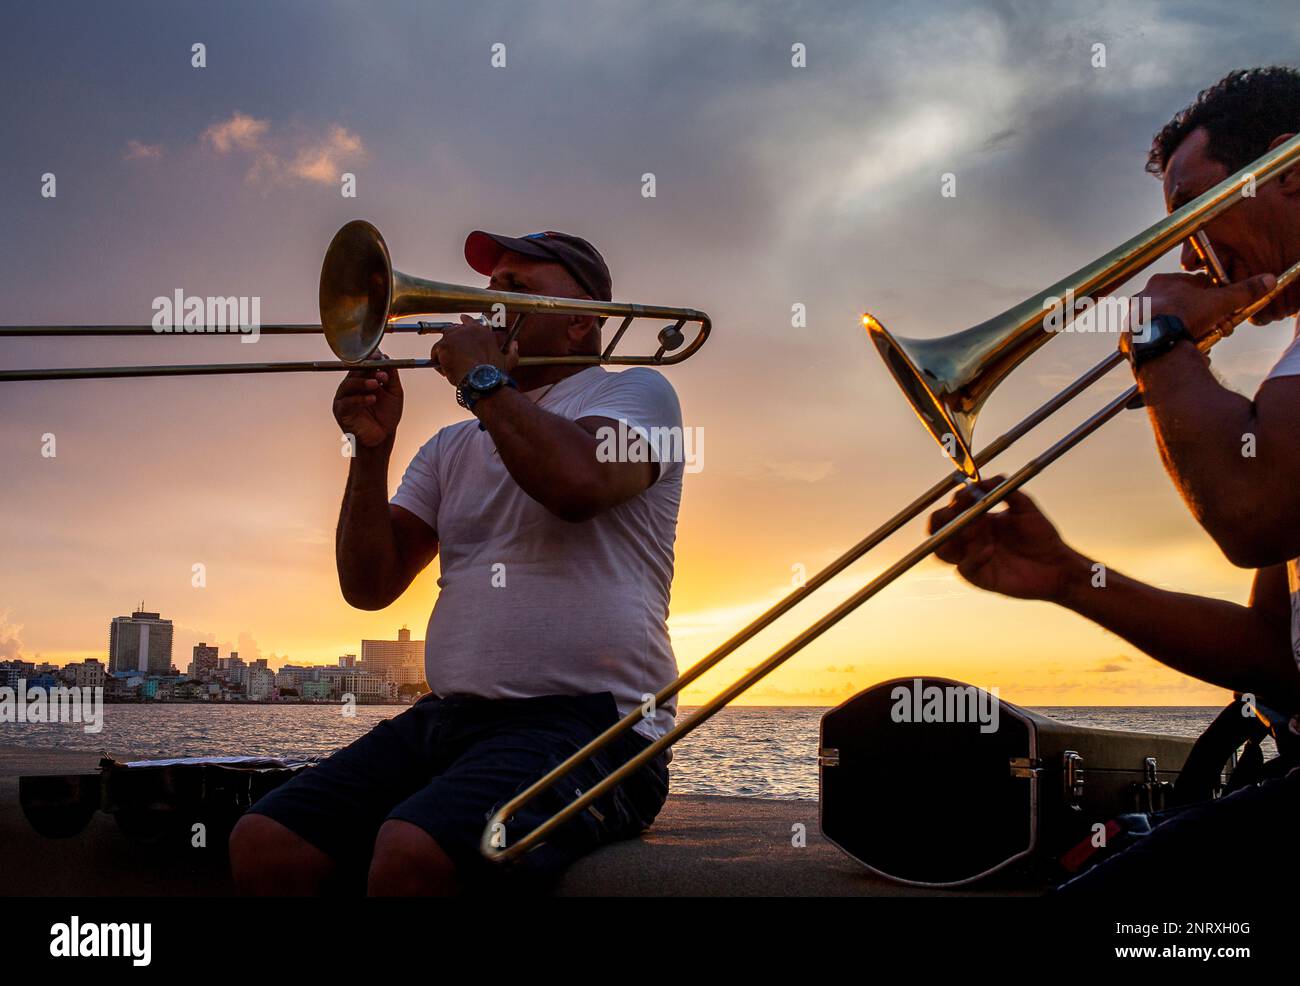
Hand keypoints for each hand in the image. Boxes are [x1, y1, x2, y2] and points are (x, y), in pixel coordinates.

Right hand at [333, 357, 402, 449]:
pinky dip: (360, 399)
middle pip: (354, 372)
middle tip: (381, 372)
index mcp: (362, 380)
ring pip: (349, 385)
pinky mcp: (341, 411)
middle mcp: (351, 386)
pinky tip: (372, 399)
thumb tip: (387, 358)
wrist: (382, 437)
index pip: (362, 365)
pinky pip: (347, 402)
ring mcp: (344, 398)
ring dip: (363, 382)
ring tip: (376, 385)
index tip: (380, 357)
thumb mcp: (394, 393)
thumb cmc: (386, 415)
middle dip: (368, 370)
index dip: (370, 360)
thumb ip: (391, 377)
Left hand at [430, 315, 519, 388]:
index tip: (462, 320)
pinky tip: (447, 371)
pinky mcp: (443, 345)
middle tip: (453, 356)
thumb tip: (515, 345)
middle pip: (452, 331)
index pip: (469, 321)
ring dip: (445, 354)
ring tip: (452, 367)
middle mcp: (467, 330)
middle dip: (451, 343)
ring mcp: (454, 337)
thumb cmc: (494, 374)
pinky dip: (439, 363)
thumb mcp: (508, 361)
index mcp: (482, 332)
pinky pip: (436, 353)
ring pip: (443, 343)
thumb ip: (512, 351)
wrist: (481, 382)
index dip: (464, 322)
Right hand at [927, 477, 1082, 601]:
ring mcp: (971, 557)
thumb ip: (1005, 489)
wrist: (1057, 565)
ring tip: (972, 531)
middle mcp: (970, 537)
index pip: (953, 506)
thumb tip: (984, 479)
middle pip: (937, 527)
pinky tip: (990, 550)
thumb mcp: (1025, 506)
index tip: (969, 492)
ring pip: (940, 549)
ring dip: (950, 537)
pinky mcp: (978, 576)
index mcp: (978, 518)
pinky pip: (963, 568)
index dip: (957, 498)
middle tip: (958, 512)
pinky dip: (973, 557)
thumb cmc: (1042, 537)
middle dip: (942, 517)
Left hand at [1133, 271, 1276, 342]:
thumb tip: (1267, 281)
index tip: (1220, 309)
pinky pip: (1153, 341)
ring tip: (1196, 342)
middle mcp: (1143, 298)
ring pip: (1165, 323)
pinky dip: (1167, 345)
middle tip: (1211, 328)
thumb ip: (1242, 291)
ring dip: (1182, 331)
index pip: (1192, 284)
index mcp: (1162, 283)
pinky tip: (1179, 352)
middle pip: (1179, 305)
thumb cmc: (1184, 318)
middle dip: (1198, 316)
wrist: (1156, 345)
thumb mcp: (1219, 303)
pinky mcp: (1129, 339)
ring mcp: (1132, 319)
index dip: (1211, 297)